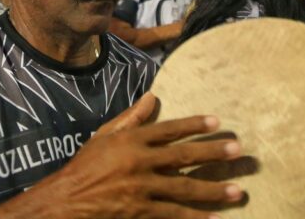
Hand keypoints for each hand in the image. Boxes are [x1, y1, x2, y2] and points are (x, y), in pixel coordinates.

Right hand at [26, 93, 243, 218]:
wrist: (67, 200)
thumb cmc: (85, 166)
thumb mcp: (104, 136)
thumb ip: (131, 118)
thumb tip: (152, 97)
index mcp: (131, 140)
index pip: (168, 129)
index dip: (194, 125)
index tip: (217, 122)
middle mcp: (139, 162)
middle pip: (183, 155)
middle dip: (213, 153)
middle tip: (237, 150)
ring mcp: (141, 188)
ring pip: (184, 187)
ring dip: (213, 189)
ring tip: (237, 191)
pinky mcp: (140, 211)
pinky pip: (173, 214)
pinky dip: (194, 217)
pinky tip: (213, 218)